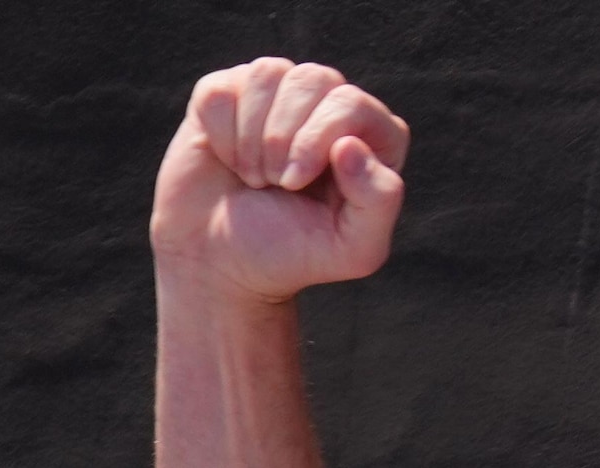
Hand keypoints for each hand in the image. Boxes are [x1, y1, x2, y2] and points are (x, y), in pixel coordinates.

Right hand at [151, 58, 409, 306]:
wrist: (221, 262)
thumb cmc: (293, 254)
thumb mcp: (354, 249)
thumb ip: (379, 200)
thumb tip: (351, 144)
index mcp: (372, 138)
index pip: (353, 103)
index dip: (318, 138)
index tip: (295, 183)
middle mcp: (330, 105)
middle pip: (314, 79)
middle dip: (284, 137)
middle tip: (276, 183)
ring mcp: (280, 94)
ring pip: (269, 73)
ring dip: (252, 136)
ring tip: (255, 178)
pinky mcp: (231, 94)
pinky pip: (223, 90)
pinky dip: (221, 132)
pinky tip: (229, 161)